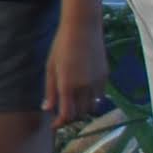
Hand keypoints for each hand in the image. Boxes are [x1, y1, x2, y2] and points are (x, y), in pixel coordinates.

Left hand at [44, 10, 109, 126]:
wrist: (83, 28)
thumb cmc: (62, 45)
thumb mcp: (51, 67)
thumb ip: (50, 90)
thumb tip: (47, 109)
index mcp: (67, 85)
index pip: (67, 114)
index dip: (60, 123)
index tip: (55, 124)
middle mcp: (84, 87)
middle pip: (80, 113)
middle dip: (70, 116)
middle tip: (62, 112)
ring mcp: (97, 82)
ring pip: (92, 107)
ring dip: (82, 110)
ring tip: (74, 103)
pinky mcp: (105, 77)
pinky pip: (100, 96)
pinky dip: (92, 99)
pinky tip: (84, 92)